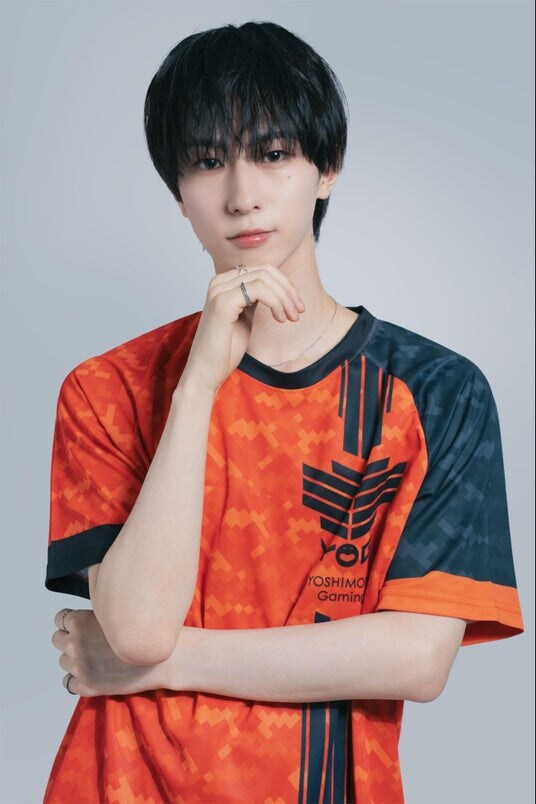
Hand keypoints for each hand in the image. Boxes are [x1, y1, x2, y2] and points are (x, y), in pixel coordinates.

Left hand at [52, 609, 166, 696]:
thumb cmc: (142, 633)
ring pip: (63, 661)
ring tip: (97, 658)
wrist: (162, 659)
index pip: (59, 619)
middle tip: (90, 643)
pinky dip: (77, 679)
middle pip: (57, 640)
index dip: (72, 622)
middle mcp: (75, 643)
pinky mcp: (86, 686)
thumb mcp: (114, 614)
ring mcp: (79, 666)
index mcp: (80, 621)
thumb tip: (76, 620)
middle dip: (70, 640)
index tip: (84, 626)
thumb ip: (92, 617)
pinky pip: (68, 682)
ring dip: (74, 659)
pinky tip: (94, 673)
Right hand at [179, 264, 304, 392]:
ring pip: (263, 277)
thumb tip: (276, 289)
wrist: (206, 372)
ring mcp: (219, 291)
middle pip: (265, 270)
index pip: (261, 269)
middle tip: (298, 312)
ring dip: (284, 297)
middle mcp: (219, 282)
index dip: (285, 284)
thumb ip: (254, 300)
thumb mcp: (245, 318)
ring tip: (291, 317)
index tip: (296, 306)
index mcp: (224, 283)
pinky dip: (275, 302)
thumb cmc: (225, 350)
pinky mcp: (223, 303)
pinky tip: (279, 319)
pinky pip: (258, 289)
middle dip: (288, 289)